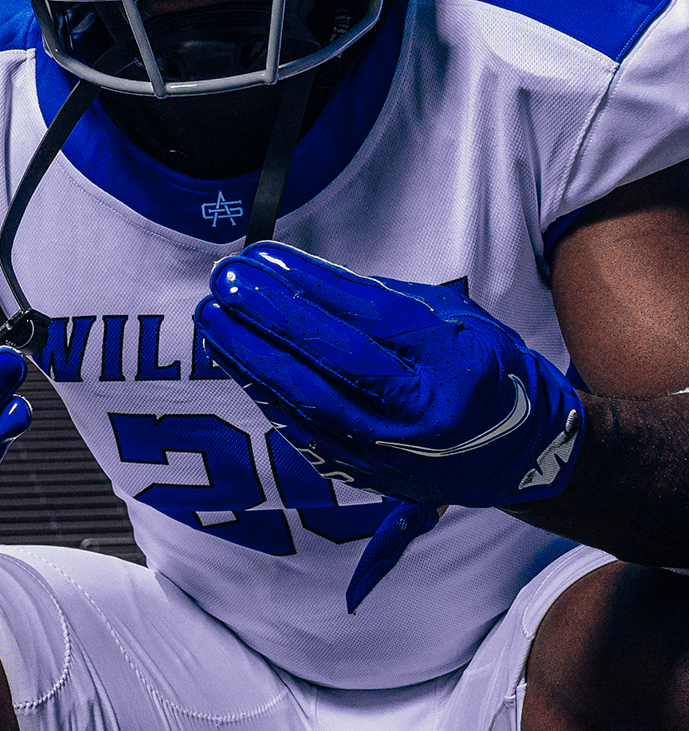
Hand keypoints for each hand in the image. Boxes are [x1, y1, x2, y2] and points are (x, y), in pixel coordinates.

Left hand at [195, 242, 584, 607]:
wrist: (518, 455)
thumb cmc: (485, 371)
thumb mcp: (458, 321)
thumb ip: (387, 301)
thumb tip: (303, 279)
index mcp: (454, 367)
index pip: (369, 320)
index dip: (311, 285)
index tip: (265, 256)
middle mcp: (422, 416)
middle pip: (331, 362)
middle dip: (269, 317)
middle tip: (226, 280)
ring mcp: (390, 452)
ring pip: (305, 401)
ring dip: (249, 356)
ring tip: (212, 315)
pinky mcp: (363, 474)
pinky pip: (299, 428)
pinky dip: (260, 389)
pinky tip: (231, 357)